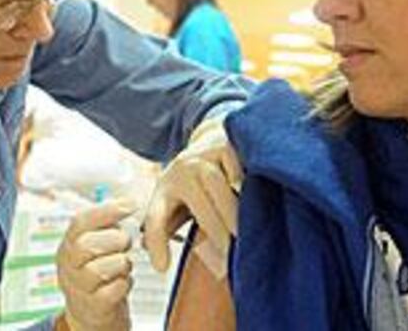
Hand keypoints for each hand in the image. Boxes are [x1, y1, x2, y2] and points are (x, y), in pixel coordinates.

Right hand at [56, 198, 136, 330]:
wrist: (92, 314)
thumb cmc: (98, 272)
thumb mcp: (96, 246)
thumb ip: (107, 227)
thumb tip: (129, 205)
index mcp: (68, 244)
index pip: (80, 221)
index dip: (107, 211)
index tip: (131, 205)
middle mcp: (68, 265)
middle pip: (88, 245)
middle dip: (116, 240)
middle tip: (126, 243)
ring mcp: (77, 288)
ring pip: (100, 269)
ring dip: (121, 264)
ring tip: (124, 265)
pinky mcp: (93, 307)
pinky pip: (113, 290)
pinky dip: (125, 284)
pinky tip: (123, 282)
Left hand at [143, 117, 242, 271]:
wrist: (208, 139)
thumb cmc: (192, 182)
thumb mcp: (175, 202)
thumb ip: (169, 228)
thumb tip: (160, 264)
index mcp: (164, 190)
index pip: (155, 218)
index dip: (156, 243)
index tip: (161, 268)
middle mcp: (180, 171)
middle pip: (198, 205)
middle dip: (217, 232)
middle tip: (231, 253)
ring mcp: (202, 156)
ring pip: (216, 185)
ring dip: (232, 211)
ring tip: (244, 231)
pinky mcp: (223, 145)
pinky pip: (236, 168)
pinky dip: (244, 184)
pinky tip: (252, 198)